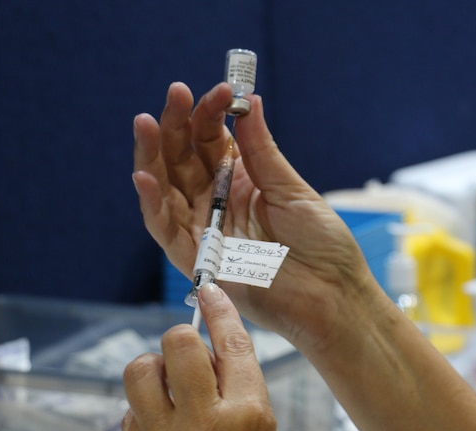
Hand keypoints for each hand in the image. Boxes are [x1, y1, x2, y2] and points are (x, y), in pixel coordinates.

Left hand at [119, 283, 307, 430]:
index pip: (230, 343)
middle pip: (175, 345)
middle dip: (180, 340)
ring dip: (153, 370)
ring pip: (138, 372)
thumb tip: (207, 362)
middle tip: (185, 354)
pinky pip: (128, 418)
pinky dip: (142, 415)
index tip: (209, 291)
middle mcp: (204, 426)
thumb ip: (240, 399)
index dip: (219, 310)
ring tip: (165, 389)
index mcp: (250, 416)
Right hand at [133, 82, 377, 351]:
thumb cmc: (321, 245)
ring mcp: (204, 230)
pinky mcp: (197, 261)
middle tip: (175, 95)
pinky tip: (144, 175)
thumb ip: (261, 150)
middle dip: (175, 126)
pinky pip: (165, 230)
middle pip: (182, 160)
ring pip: (165, 189)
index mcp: (241, 182)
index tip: (219, 90)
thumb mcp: (291, 189)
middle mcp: (216, 203)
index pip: (212, 141)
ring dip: (152, 156)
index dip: (209, 114)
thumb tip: (248, 102)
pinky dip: (151, 204)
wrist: (332, 294)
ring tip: (145, 123)